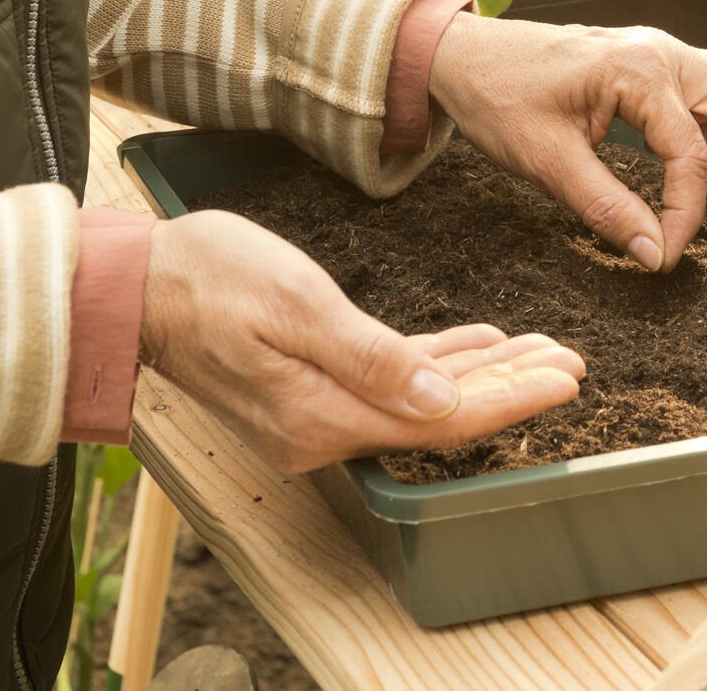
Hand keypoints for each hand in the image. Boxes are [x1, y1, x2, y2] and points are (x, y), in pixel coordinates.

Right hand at [140, 210, 583, 473]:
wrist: (133, 286)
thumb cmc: (207, 279)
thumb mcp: (295, 305)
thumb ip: (370, 357)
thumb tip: (441, 398)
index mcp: (323, 414)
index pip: (442, 417)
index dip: (510, 399)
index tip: (565, 379)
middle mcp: (323, 427)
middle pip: (441, 413)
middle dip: (511, 388)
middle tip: (572, 363)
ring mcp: (314, 411)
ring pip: (421, 396)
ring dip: (482, 374)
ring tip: (542, 353)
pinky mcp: (306, 385)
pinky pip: (388, 380)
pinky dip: (435, 362)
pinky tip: (476, 345)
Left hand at [428, 17, 706, 271]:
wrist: (462, 56)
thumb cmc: (497, 96)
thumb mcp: (546, 162)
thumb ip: (607, 209)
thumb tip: (654, 253)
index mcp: (638, 71)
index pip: (693, 154)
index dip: (686, 215)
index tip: (665, 254)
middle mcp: (660, 51)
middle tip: (683, 194)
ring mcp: (658, 49)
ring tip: (679, 171)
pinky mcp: (650, 59)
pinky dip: (705, 119)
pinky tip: (664, 148)